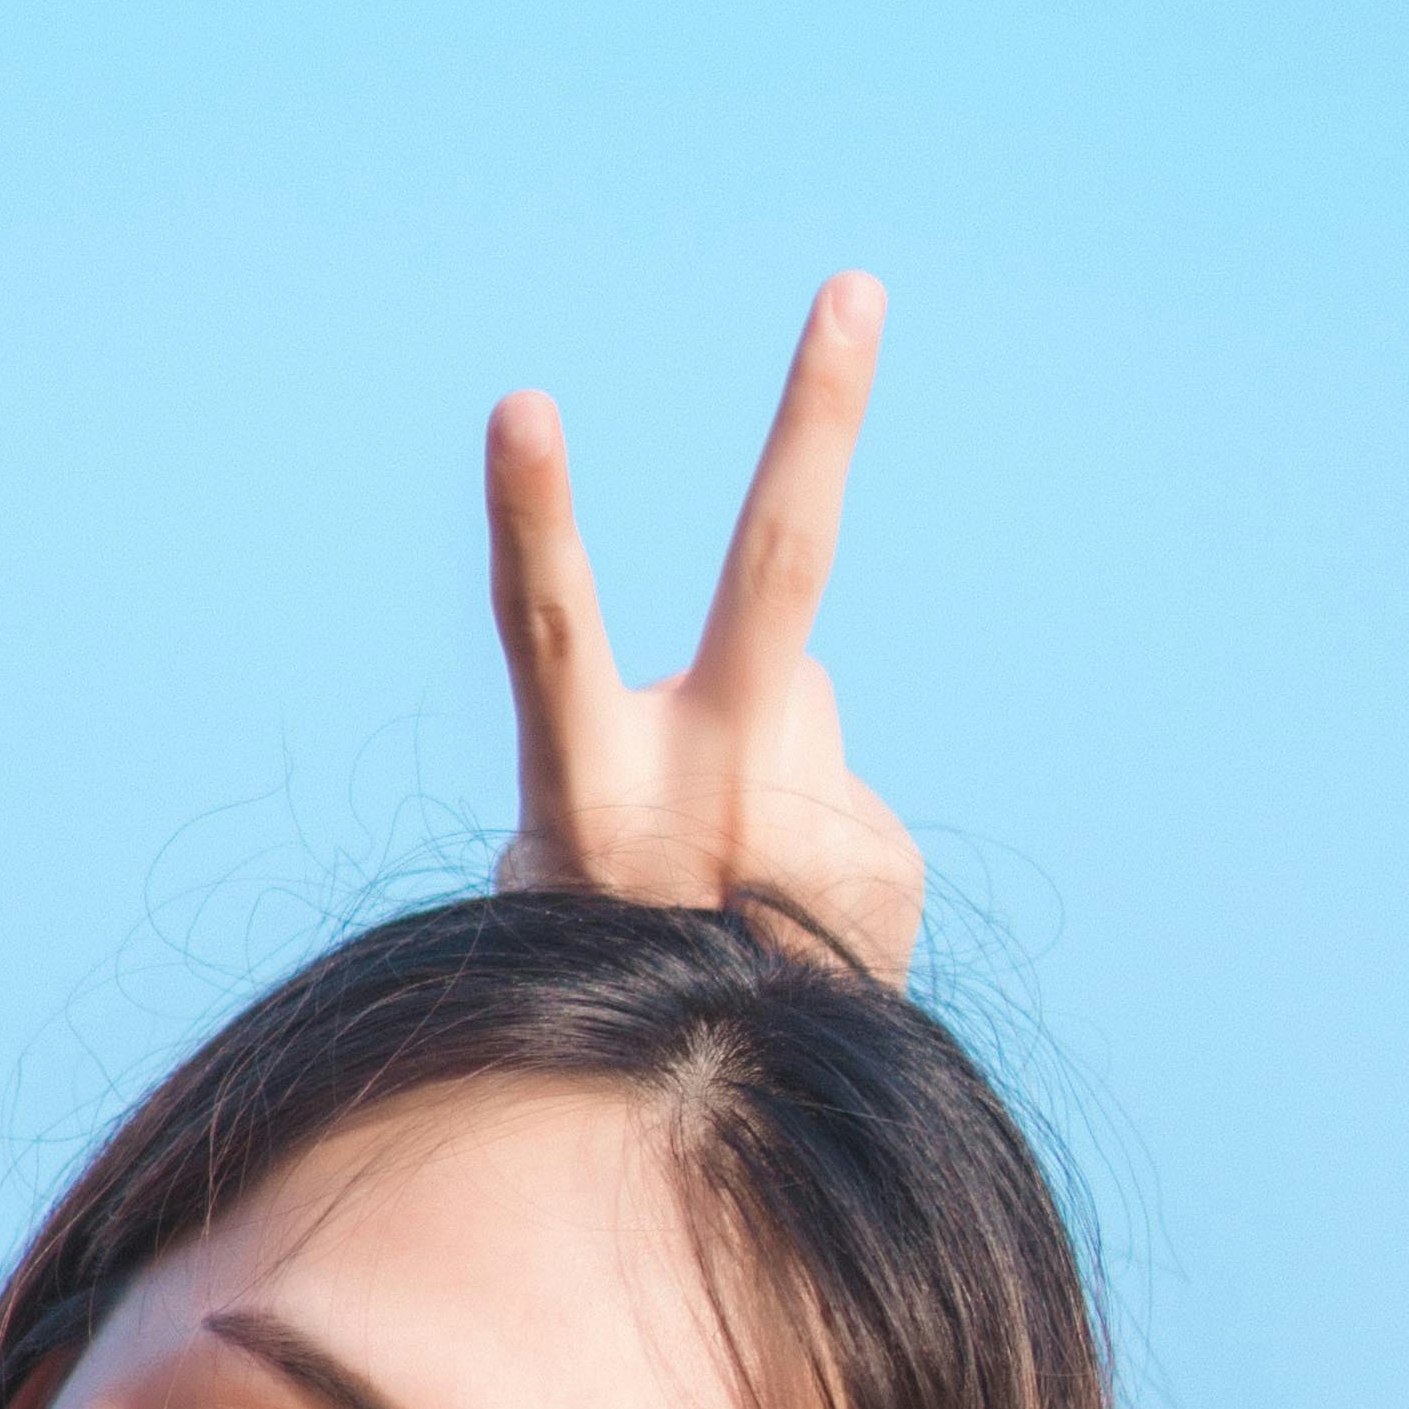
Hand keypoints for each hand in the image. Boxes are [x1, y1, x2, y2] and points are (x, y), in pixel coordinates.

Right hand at [488, 271, 927, 982]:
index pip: (550, 630)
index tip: (521, 401)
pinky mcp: (887, 857)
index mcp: (592, 789)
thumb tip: (809, 680)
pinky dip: (817, 850)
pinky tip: (785, 928)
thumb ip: (670, 738)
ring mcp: (811, 818)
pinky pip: (845, 801)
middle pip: (779, 564)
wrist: (712, 1120)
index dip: (533, 515)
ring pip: (801, 708)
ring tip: (730, 889)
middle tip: (860, 288)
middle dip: (817, 415)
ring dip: (769, 771)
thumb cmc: (605, 962)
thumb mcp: (572, 862)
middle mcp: (709, 788)